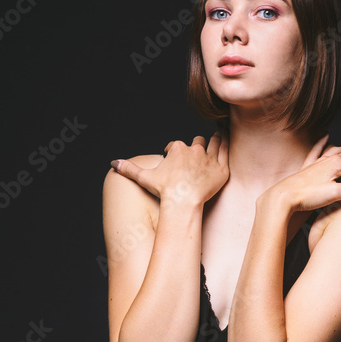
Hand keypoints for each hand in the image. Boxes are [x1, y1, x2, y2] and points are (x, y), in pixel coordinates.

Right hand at [110, 133, 228, 207]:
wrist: (182, 202)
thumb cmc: (164, 190)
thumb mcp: (145, 178)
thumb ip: (130, 168)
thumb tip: (114, 163)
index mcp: (177, 148)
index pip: (177, 145)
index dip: (175, 152)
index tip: (175, 161)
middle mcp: (194, 149)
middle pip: (196, 142)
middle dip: (195, 147)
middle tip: (195, 156)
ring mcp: (209, 158)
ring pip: (213, 142)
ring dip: (213, 140)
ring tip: (215, 140)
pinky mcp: (221, 168)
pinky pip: (225, 151)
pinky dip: (225, 145)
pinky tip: (225, 141)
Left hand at [265, 133, 340, 212]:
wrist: (282, 199)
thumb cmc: (308, 197)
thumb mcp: (337, 194)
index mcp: (338, 163)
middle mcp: (328, 159)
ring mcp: (317, 162)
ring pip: (339, 151)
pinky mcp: (307, 168)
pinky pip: (318, 151)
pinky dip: (324, 143)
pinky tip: (325, 136)